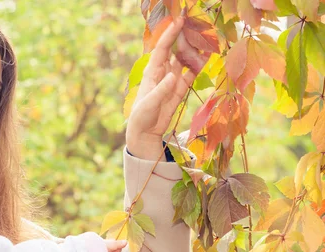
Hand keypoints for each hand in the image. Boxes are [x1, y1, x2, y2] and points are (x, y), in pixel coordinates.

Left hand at [126, 17, 207, 159]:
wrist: (145, 133)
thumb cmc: (142, 116)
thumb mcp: (149, 104)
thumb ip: (162, 90)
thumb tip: (174, 76)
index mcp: (152, 72)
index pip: (162, 49)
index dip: (170, 35)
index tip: (180, 21)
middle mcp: (162, 73)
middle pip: (175, 51)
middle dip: (184, 38)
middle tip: (197, 25)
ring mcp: (172, 81)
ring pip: (184, 61)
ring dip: (193, 51)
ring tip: (205, 39)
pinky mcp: (179, 90)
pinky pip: (190, 74)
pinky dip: (198, 66)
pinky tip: (207, 57)